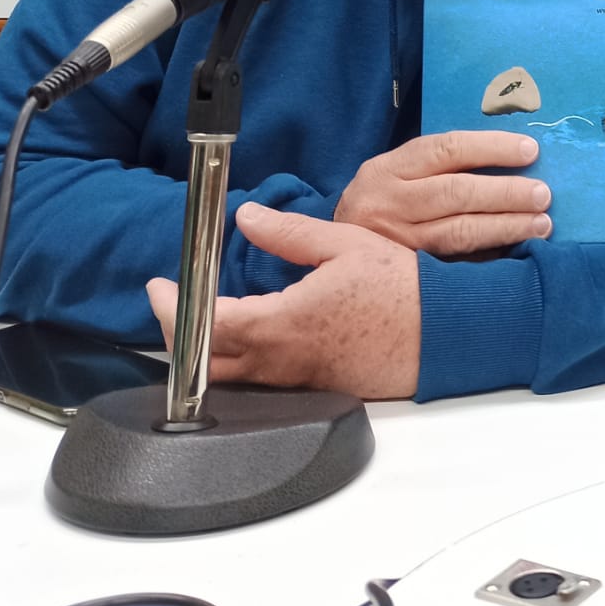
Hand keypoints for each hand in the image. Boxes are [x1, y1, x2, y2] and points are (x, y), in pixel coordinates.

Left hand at [147, 202, 420, 399]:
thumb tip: (248, 217)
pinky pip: (261, 383)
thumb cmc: (402, 289)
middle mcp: (282, 360)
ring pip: (230, 378)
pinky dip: (237, 363)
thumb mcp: (345, 245)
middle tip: (171, 306)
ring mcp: (297, 380)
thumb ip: (290, 234)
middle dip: (175, 335)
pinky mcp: (315, 388)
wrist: (444, 332)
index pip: (204, 324)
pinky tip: (245, 339)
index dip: (172, 307)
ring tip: (200, 321)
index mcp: (284, 322)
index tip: (159, 287)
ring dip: (204, 352)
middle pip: (204, 363)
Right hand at [334, 130, 550, 256]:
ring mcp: (395, 243)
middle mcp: (387, 203)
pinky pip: (455, 264)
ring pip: (458, 233)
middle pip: (456, 193)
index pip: (446, 149)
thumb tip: (511, 158)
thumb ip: (439, 168)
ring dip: (506, 227)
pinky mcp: (405, 275)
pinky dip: (490, 257)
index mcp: (387, 169)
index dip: (492, 148)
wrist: (332, 257)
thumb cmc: (382, 208)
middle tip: (544, 194)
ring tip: (542, 224)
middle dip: (506, 193)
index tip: (531, 150)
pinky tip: (517, 253)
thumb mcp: (396, 177)